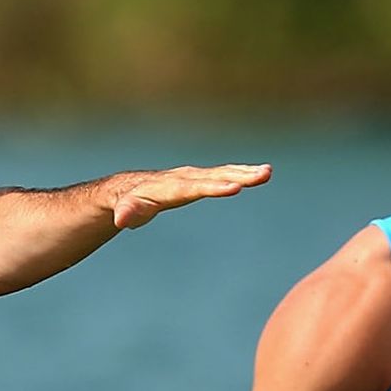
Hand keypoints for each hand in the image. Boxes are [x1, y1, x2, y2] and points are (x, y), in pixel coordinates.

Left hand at [110, 163, 271, 228]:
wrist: (129, 188)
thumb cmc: (127, 202)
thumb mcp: (124, 209)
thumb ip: (127, 212)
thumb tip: (122, 219)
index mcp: (169, 187)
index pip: (194, 188)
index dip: (214, 187)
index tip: (235, 187)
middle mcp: (185, 177)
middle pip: (215, 176)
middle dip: (239, 175)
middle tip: (262, 174)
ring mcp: (195, 176)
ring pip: (223, 173)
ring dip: (246, 172)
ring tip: (268, 172)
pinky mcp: (202, 179)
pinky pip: (225, 174)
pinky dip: (242, 172)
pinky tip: (261, 173)